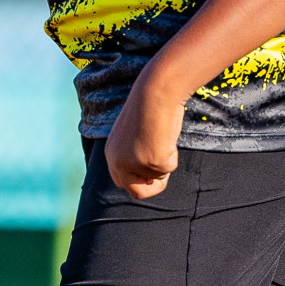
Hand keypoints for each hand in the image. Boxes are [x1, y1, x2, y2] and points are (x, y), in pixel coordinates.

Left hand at [105, 74, 183, 198]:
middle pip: (137, 192)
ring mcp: (134, 164)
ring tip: (162, 136)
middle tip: (161, 162)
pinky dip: (173, 155)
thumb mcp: (134, 134)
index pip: (122, 182)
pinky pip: (169, 168)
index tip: (151, 172)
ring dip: (165, 161)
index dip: (139, 181)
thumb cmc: (149, 108)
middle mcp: (118, 162)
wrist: (156, 93)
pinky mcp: (151, 162)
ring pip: (158, 177)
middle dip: (153, 185)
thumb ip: (135, 154)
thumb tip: (148, 177)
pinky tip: (166, 135)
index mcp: (111, 153)